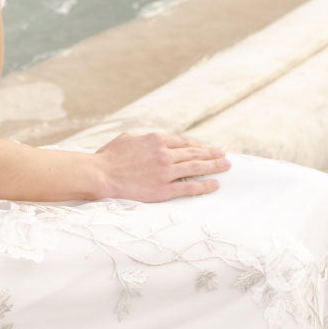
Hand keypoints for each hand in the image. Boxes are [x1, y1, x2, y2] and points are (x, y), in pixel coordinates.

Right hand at [93, 130, 230, 202]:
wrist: (101, 175)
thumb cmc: (110, 157)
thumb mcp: (127, 138)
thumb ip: (144, 138)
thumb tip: (153, 139)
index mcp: (156, 140)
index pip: (184, 142)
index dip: (199, 145)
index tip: (209, 148)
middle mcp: (165, 154)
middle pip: (195, 153)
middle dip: (212, 154)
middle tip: (225, 155)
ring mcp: (166, 172)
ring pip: (196, 168)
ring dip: (214, 167)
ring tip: (226, 166)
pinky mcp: (163, 189)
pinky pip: (189, 187)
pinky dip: (204, 185)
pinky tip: (215, 184)